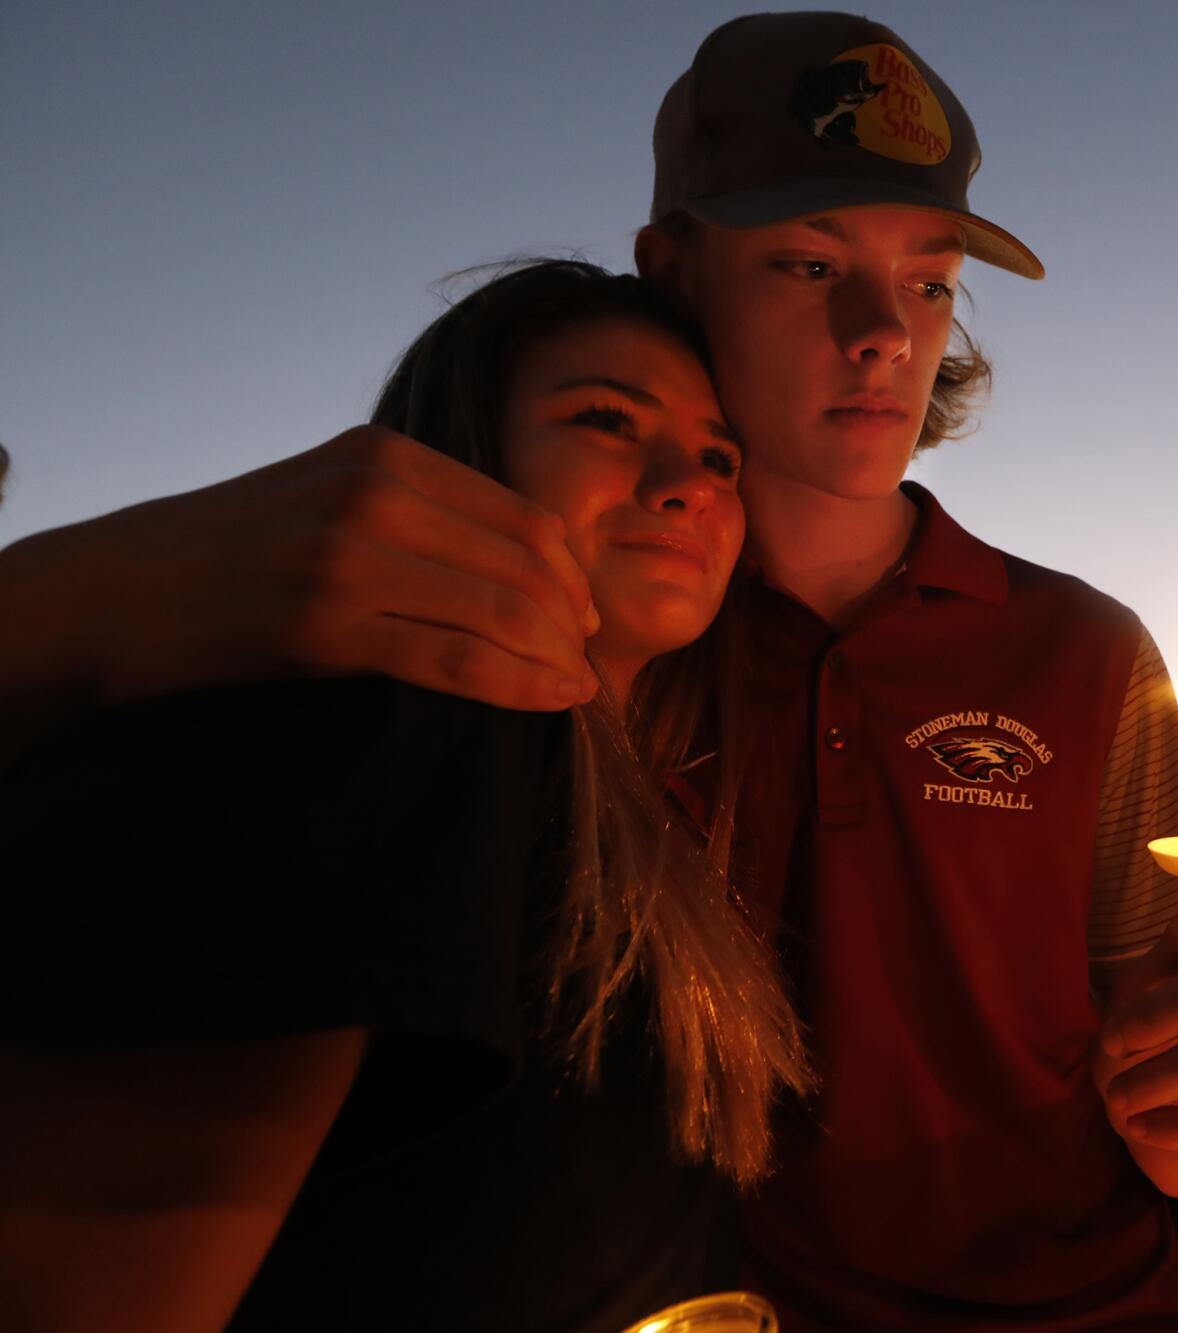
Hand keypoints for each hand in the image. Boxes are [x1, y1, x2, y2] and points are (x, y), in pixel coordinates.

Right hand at [14, 427, 597, 711]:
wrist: (120, 590)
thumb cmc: (237, 553)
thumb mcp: (330, 495)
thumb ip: (418, 511)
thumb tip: (528, 562)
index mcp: (383, 453)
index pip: (522, 513)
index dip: (571, 573)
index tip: (587, 616)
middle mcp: (373, 493)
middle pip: (525, 560)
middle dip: (574, 619)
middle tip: (590, 659)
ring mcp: (348, 556)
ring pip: (502, 609)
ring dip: (557, 656)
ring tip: (577, 686)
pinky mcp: (326, 626)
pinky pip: (456, 658)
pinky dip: (520, 684)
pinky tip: (553, 700)